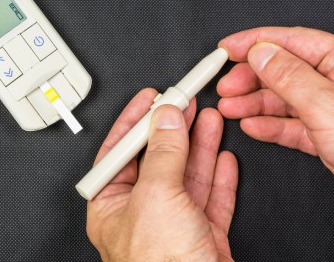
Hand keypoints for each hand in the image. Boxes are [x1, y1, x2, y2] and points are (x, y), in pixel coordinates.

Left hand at [86, 89, 237, 261]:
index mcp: (110, 204)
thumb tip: (165, 118)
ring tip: (208, 116)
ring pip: (186, 175)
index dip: (137, 119)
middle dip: (173, 128)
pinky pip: (210, 199)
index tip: (152, 96)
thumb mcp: (156, 195)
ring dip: (199, 144)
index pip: (120, 150)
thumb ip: (162, 152)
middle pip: (156, 159)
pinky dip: (219, 176)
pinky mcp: (201, 239)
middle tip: (185, 100)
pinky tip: (223, 157)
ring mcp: (172, 226)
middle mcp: (139, 214)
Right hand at [218, 26, 333, 206]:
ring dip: (253, 104)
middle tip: (225, 87)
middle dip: (250, 78)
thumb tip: (261, 53)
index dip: (255, 42)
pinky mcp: (329, 137)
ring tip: (229, 108)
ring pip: (284, 99)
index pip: (292, 41)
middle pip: (283, 70)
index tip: (226, 48)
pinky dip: (269, 126)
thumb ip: (288, 76)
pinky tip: (252, 126)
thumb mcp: (326, 104)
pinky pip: (291, 126)